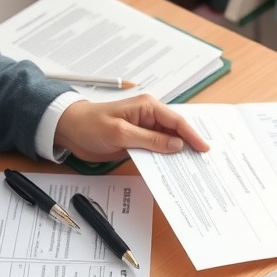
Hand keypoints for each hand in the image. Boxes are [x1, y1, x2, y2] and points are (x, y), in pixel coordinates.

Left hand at [54, 96, 209, 161]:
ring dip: (178, 155)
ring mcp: (144, 131)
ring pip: (168, 143)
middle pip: (176, 132)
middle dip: (190, 145)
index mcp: (148, 107)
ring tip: (194, 167)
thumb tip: (176, 145)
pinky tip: (173, 169)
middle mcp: (149, 117)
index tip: (204, 149)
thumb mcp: (121, 133)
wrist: (70, 131)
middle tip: (205, 160)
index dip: (192, 135)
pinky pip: (156, 151)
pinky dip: (164, 159)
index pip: (176, 121)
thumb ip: (149, 140)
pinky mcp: (138, 142)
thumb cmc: (91, 125)